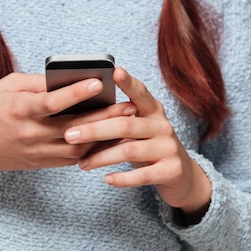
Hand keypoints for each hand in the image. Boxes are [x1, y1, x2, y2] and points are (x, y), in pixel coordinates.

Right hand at [0, 72, 136, 175]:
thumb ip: (37, 83)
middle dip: (103, 117)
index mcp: (19, 110)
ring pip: (77, 147)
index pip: (52, 102)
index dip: (76, 93)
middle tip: (129, 106)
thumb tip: (67, 79)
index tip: (98, 82)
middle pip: (73, 127)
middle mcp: (30, 133)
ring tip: (124, 122)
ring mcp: (36, 152)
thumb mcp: (7, 86)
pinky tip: (107, 137)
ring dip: (103, 136)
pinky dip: (90, 148)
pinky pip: (71, 158)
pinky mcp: (40, 163)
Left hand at [64, 67, 210, 220]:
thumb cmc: (147, 145)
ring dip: (101, 157)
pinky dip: (122, 178)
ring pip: (129, 150)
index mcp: (153, 110)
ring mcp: (168, 148)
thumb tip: (78, 113)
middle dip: (94, 130)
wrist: (180, 174)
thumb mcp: (138, 128)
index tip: (114, 71)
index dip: (128, 82)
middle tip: (69, 134)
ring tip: (81, 163)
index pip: (140, 92)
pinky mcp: (171, 170)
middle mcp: (162, 125)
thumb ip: (118, 119)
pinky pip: (142, 175)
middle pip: (125, 124)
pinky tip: (106, 179)